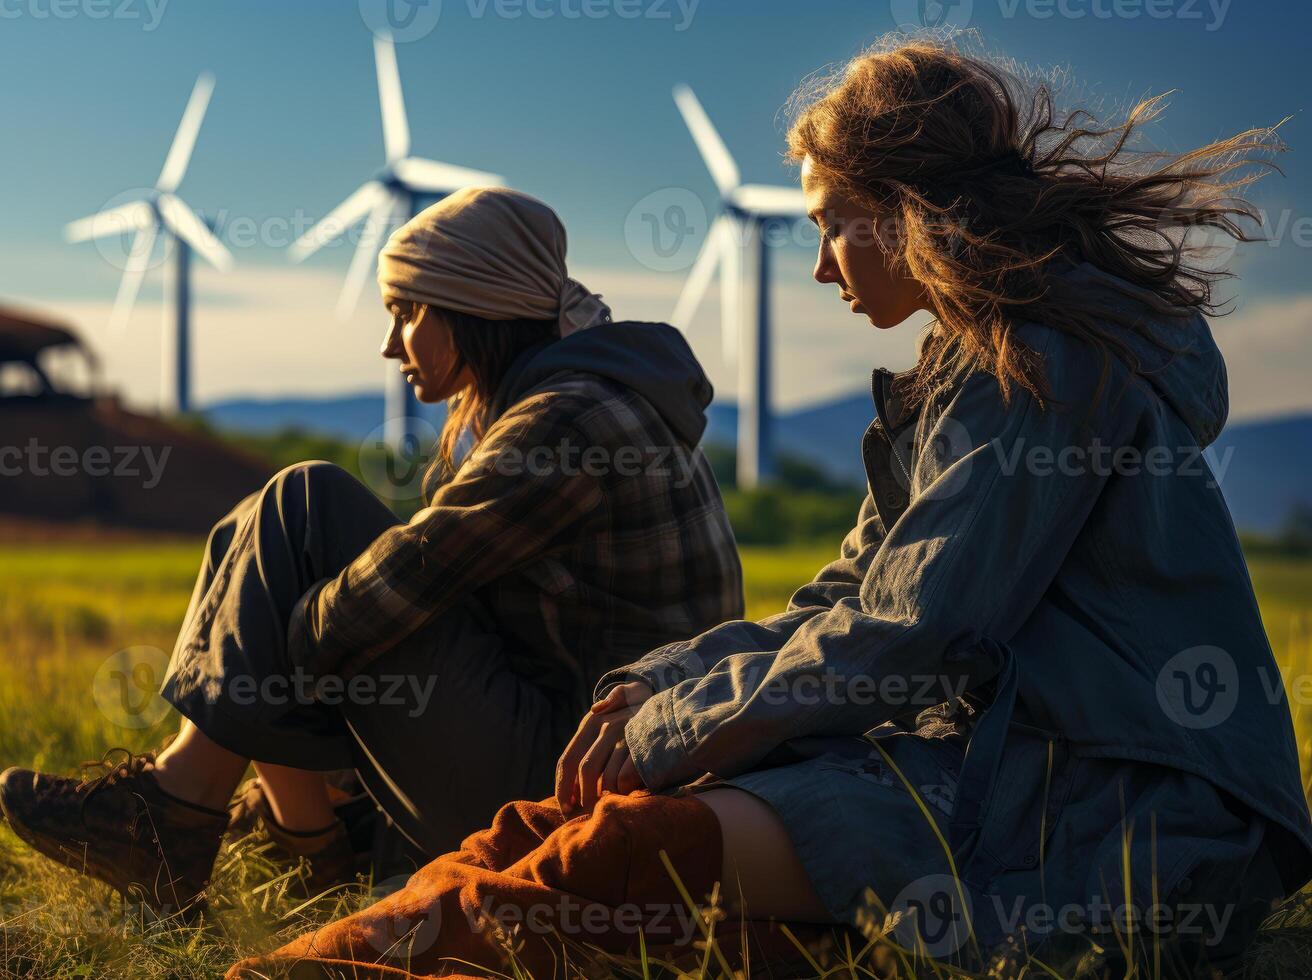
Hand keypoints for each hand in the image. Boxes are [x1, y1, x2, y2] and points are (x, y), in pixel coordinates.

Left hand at [554, 681, 653, 816]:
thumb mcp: (624, 707)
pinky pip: (624, 780)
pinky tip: (629, 794)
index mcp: (593, 722)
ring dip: (605, 798)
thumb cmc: (647, 718)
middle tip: (585, 814)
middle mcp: (607, 726)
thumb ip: (601, 719)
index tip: (564, 807)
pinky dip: (624, 791)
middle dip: (583, 798)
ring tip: (609, 808)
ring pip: (605, 780)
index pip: (568, 759)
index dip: (563, 786)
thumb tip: (595, 709)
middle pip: (585, 770)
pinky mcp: (643, 750)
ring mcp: (627, 737)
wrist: (682, 715)